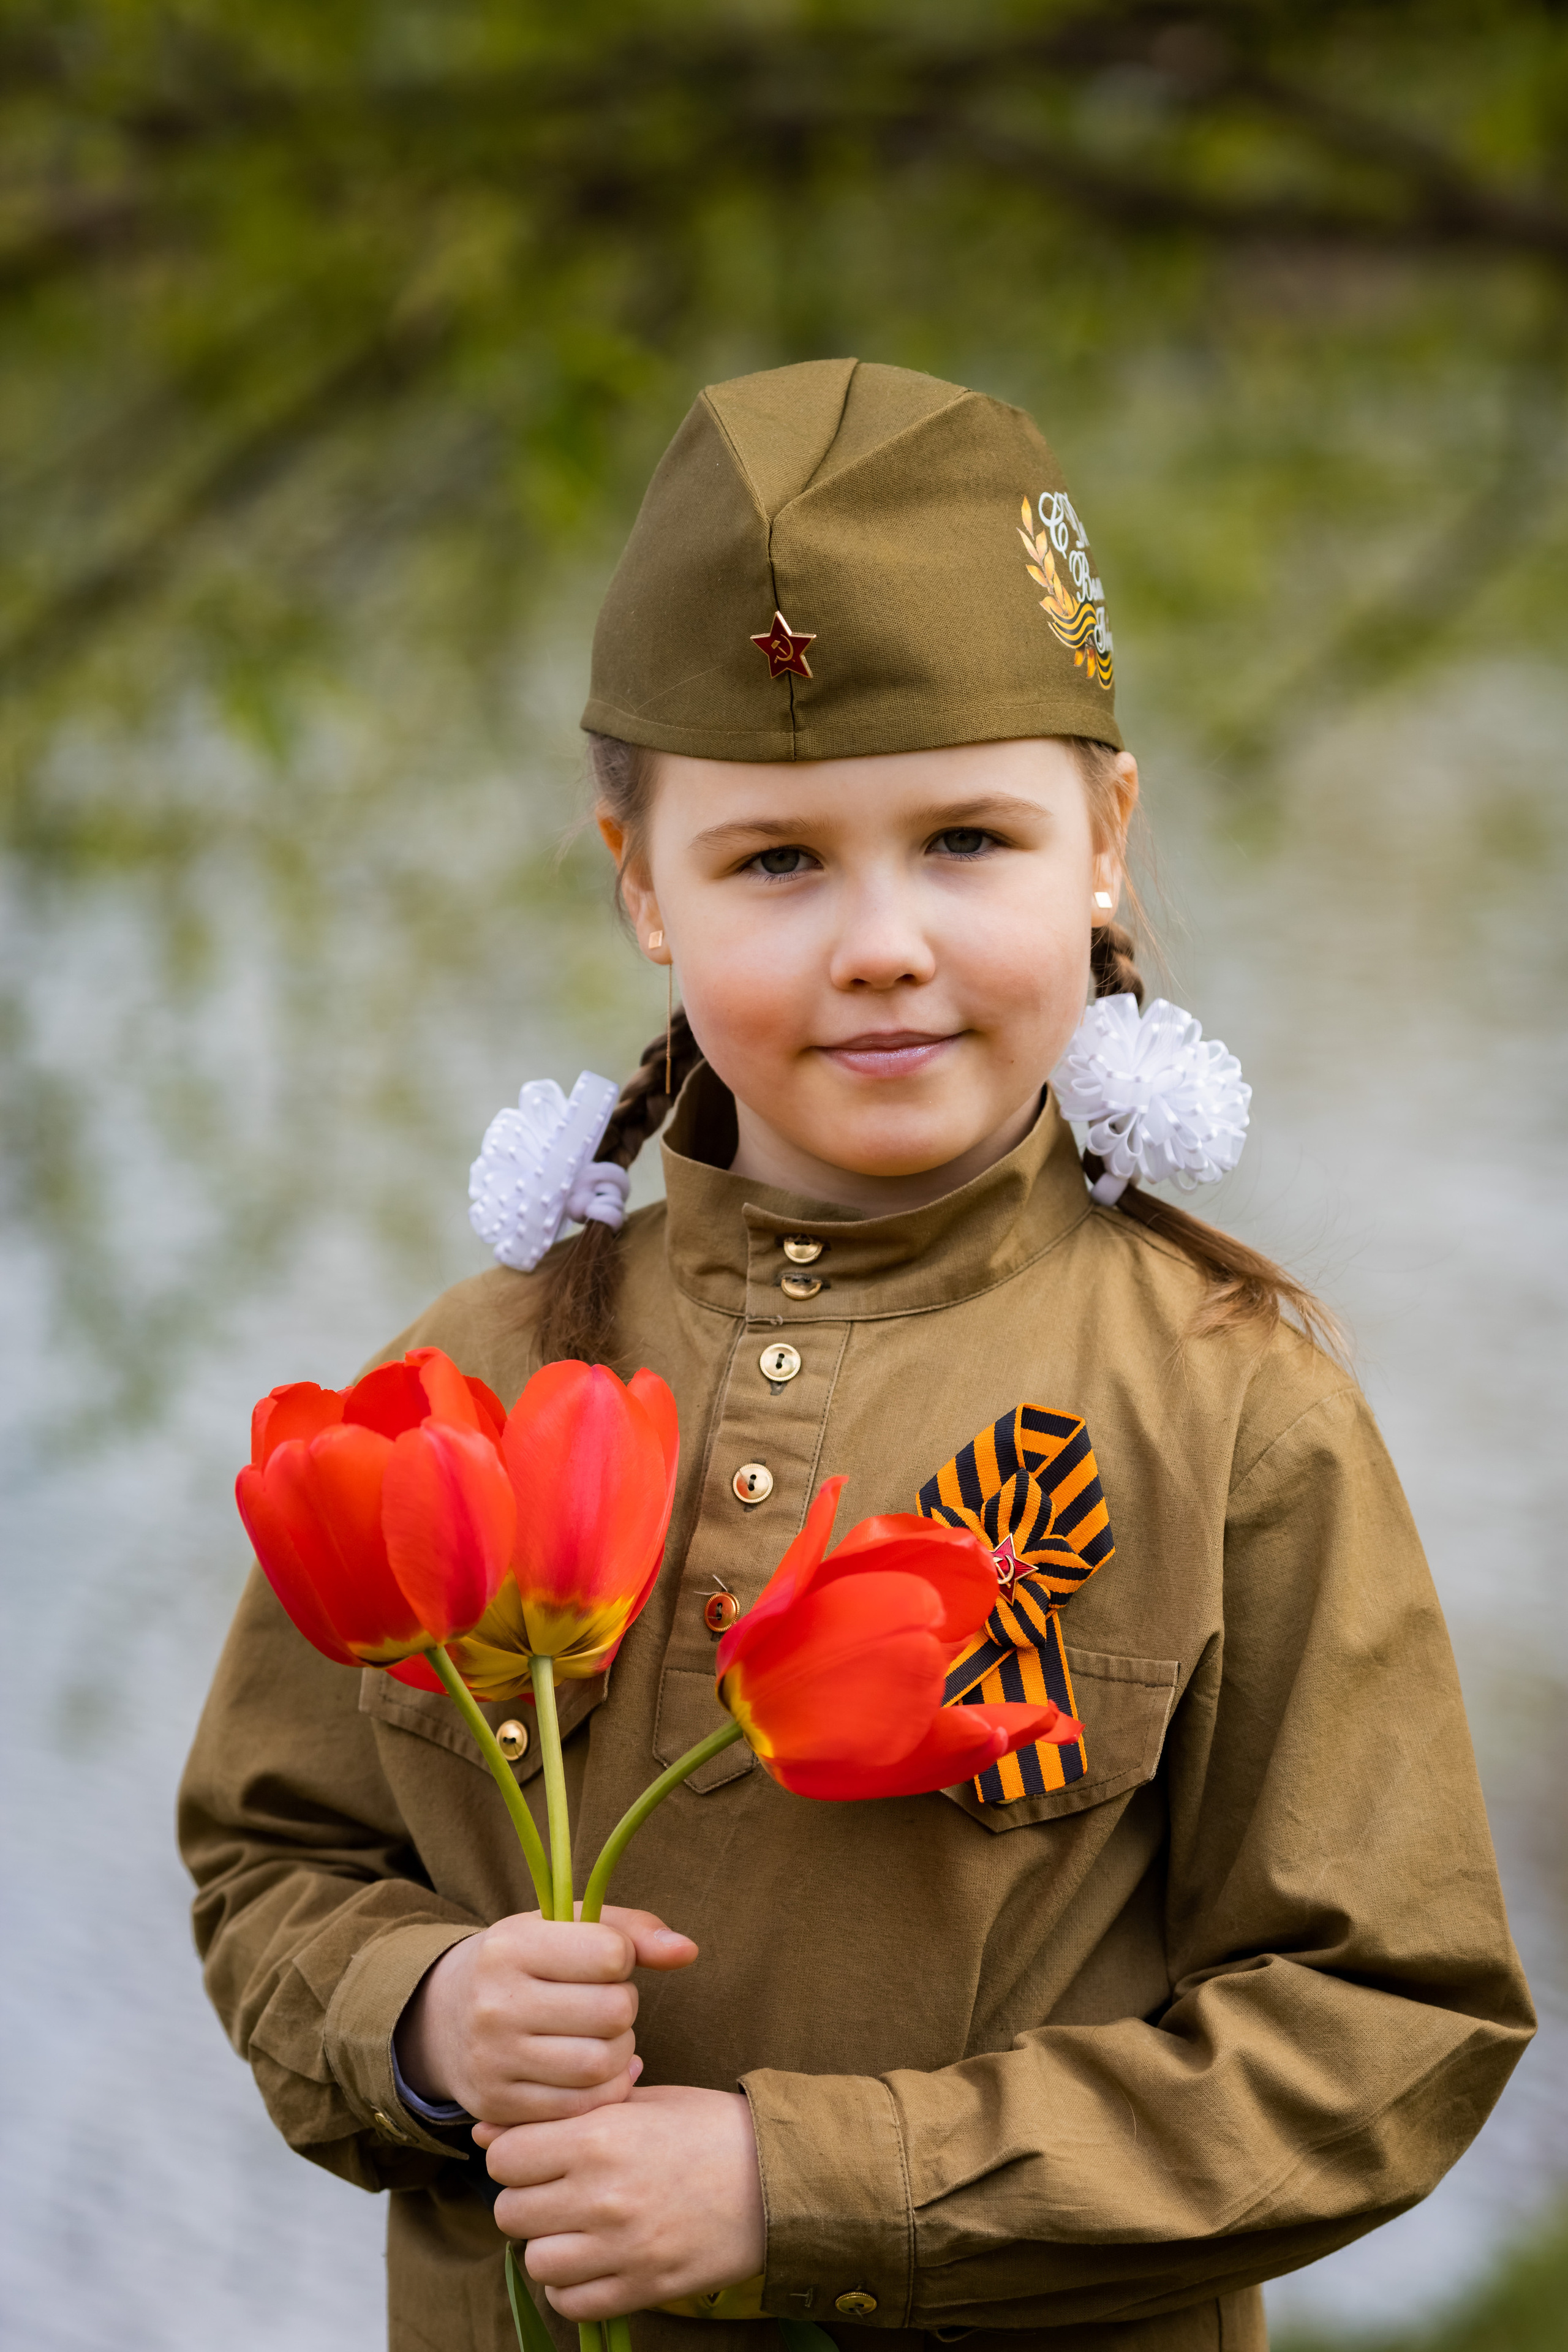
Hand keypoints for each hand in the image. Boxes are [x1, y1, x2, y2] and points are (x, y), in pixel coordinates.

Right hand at [394, 1907, 696, 2125]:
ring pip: (600, 2065)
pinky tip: (595, 2070)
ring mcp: (493, 2060)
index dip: (623, 1959)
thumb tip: (688, 1950)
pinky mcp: (497, 2107)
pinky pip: (580, 2107)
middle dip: (624, 2008)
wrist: (448, 2017)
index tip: (605, 1963)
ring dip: (620, 2051)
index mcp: (510, 1946)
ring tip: (603, 2036)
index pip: (610, 1954)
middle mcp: (494, 2003)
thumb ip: (633, 1931)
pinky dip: (603, 2089)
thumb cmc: (528, 1963)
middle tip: (607, 2004)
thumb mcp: (567, 1928)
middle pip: (612, 2013)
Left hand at [477, 2084, 766, 2319]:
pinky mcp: (642, 2288)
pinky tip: (593, 2260)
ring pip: (535, 2261)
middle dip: (526, 2200)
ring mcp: (622, 2248)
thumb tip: (486, 2136)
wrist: (774, 2178)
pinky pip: (570, 2302)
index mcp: (600, 2136)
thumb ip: (563, 2115)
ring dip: (548, 2245)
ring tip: (576, 2227)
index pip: (505, 2158)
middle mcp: (603, 2194)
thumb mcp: (637, 2102)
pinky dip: (572, 2286)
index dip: (514, 2155)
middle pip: (510, 2212)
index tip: (537, 2154)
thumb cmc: (703, 2129)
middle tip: (556, 2191)